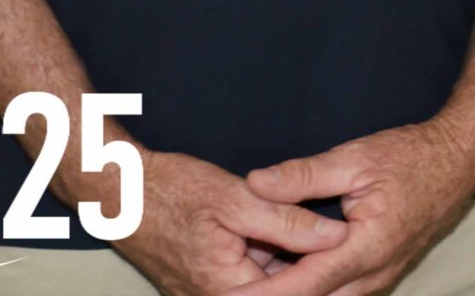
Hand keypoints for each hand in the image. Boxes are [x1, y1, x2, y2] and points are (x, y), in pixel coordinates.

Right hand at [105, 149, 348, 295]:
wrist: (118, 190)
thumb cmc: (171, 190)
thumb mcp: (236, 198)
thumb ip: (287, 222)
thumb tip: (337, 237)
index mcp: (225, 288)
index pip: (291, 291)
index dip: (325, 274)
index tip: (356, 253)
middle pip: (278, 290)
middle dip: (308, 269)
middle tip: (345, 240)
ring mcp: (204, 294)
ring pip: (263, 283)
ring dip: (288, 264)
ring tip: (321, 236)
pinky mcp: (200, 283)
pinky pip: (244, 278)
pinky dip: (266, 259)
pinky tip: (283, 235)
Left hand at [239, 116, 474, 295]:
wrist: (460, 161)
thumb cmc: (411, 156)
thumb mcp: (355, 158)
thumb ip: (304, 175)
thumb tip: (255, 183)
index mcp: (366, 248)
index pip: (303, 285)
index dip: (264, 295)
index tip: (230, 293)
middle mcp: (374, 274)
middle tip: (233, 287)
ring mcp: (381, 279)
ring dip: (295, 291)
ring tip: (255, 280)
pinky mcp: (382, 274)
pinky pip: (341, 292)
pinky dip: (313, 288)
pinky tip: (288, 274)